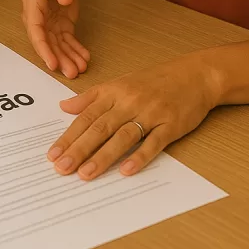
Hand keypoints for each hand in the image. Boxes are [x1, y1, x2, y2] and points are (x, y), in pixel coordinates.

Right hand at [21, 0, 89, 78]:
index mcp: (33, 2)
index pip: (35, 28)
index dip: (42, 47)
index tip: (51, 63)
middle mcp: (38, 15)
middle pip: (46, 41)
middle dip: (58, 58)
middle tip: (71, 72)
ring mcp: (49, 22)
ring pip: (56, 45)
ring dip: (67, 58)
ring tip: (79, 69)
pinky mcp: (60, 24)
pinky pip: (66, 41)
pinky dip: (75, 50)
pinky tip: (83, 58)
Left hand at [46, 54, 220, 179]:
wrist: (195, 75)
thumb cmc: (156, 80)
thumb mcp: (120, 82)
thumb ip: (91, 96)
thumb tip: (64, 106)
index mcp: (115, 92)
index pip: (87, 116)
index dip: (69, 136)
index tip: (53, 154)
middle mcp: (130, 101)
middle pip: (100, 128)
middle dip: (78, 149)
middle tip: (61, 168)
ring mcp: (151, 113)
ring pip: (123, 136)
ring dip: (103, 156)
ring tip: (85, 174)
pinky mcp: (171, 124)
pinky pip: (154, 142)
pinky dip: (140, 156)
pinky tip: (126, 170)